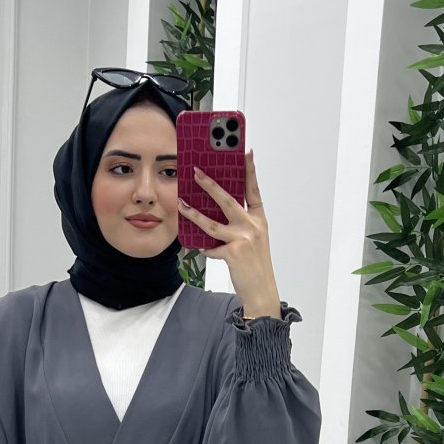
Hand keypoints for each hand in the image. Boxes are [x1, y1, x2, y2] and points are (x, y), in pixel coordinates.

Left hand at [178, 149, 280, 315]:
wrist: (261, 291)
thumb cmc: (255, 265)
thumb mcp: (253, 240)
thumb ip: (239, 224)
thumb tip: (214, 213)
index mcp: (259, 219)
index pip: (253, 190)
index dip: (250, 171)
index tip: (246, 152)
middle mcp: (252, 226)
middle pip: (228, 200)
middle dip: (210, 185)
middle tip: (196, 172)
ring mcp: (243, 239)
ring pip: (212, 223)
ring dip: (194, 213)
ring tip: (182, 204)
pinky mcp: (233, 253)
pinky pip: (211, 247)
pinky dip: (205, 248)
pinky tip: (199, 247)